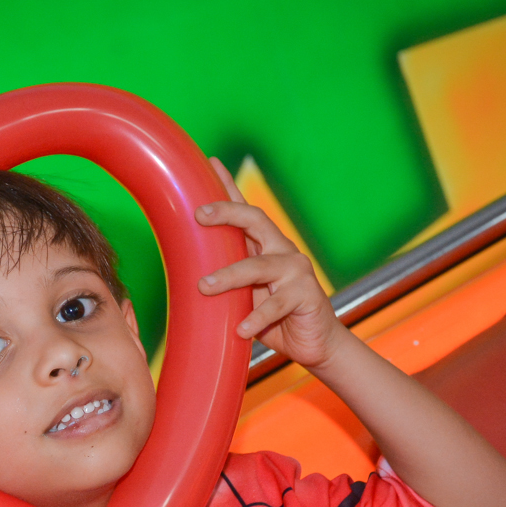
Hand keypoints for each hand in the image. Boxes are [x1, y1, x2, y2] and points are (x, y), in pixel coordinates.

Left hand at [195, 158, 344, 369]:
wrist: (315, 343)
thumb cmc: (276, 318)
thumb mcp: (247, 295)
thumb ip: (229, 282)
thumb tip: (190, 277)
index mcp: (266, 246)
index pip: (246, 211)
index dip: (228, 186)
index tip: (210, 163)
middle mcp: (282, 250)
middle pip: (256, 220)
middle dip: (227, 213)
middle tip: (199, 215)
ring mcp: (296, 271)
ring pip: (258, 266)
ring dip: (229, 276)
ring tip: (205, 287)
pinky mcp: (307, 295)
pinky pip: (276, 305)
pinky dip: (256, 318)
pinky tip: (241, 329)